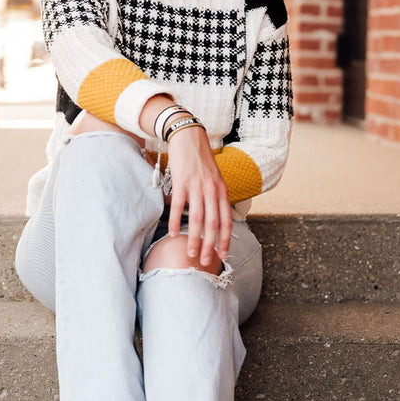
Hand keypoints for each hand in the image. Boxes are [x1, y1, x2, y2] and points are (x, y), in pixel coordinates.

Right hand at [166, 125, 231, 263]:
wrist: (189, 138)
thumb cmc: (201, 160)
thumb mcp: (216, 178)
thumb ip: (217, 197)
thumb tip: (216, 218)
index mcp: (222, 191)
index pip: (226, 220)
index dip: (225, 240)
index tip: (221, 255)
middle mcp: (212, 191)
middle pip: (212, 224)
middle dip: (209, 246)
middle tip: (204, 262)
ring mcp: (196, 187)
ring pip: (196, 219)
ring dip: (193, 239)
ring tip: (190, 254)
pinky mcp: (181, 183)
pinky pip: (178, 207)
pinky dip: (174, 222)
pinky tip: (173, 235)